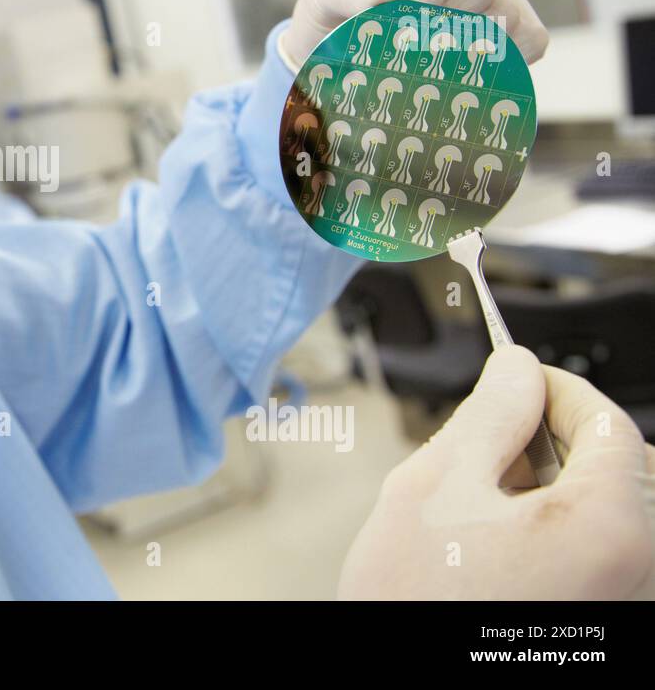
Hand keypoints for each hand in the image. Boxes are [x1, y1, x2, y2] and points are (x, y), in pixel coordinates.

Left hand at [282, 0, 550, 69]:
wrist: (346, 51)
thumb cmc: (338, 12)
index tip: (397, 14)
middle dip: (440, 22)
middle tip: (406, 43)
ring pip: (506, 15)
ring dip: (465, 46)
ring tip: (426, 56)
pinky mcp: (516, 26)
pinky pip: (530, 40)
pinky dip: (501, 61)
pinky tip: (459, 68)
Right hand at [338, 345, 654, 599]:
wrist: (398, 674)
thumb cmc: (414, 597)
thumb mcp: (440, 481)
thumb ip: (491, 413)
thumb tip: (519, 370)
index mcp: (608, 525)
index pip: (608, 424)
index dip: (556, 387)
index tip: (515, 376)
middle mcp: (633, 566)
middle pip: (616, 465)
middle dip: (553, 438)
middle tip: (490, 435)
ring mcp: (616, 595)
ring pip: (601, 506)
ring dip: (547, 483)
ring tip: (477, 494)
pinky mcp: (593, 615)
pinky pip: (591, 546)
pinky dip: (548, 524)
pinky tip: (489, 533)